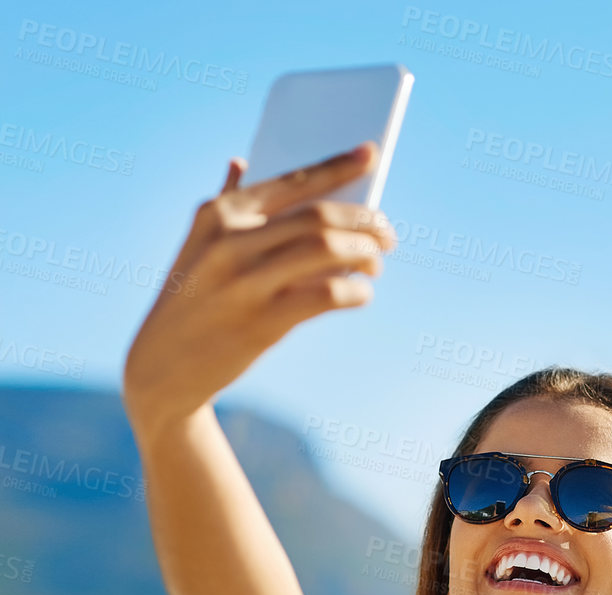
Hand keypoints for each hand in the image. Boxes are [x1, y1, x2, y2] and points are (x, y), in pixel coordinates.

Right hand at [122, 141, 398, 437]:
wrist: (163, 364)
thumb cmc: (194, 298)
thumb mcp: (198, 245)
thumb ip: (227, 204)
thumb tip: (240, 161)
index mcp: (219, 214)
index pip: (291, 180)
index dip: (336, 166)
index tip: (370, 153)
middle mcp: (230, 241)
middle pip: (320, 218)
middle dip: (366, 222)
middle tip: (388, 234)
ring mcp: (245, 281)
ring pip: (329, 251)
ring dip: (366, 255)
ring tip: (376, 264)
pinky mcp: (262, 321)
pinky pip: (328, 295)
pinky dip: (356, 292)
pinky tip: (361, 294)